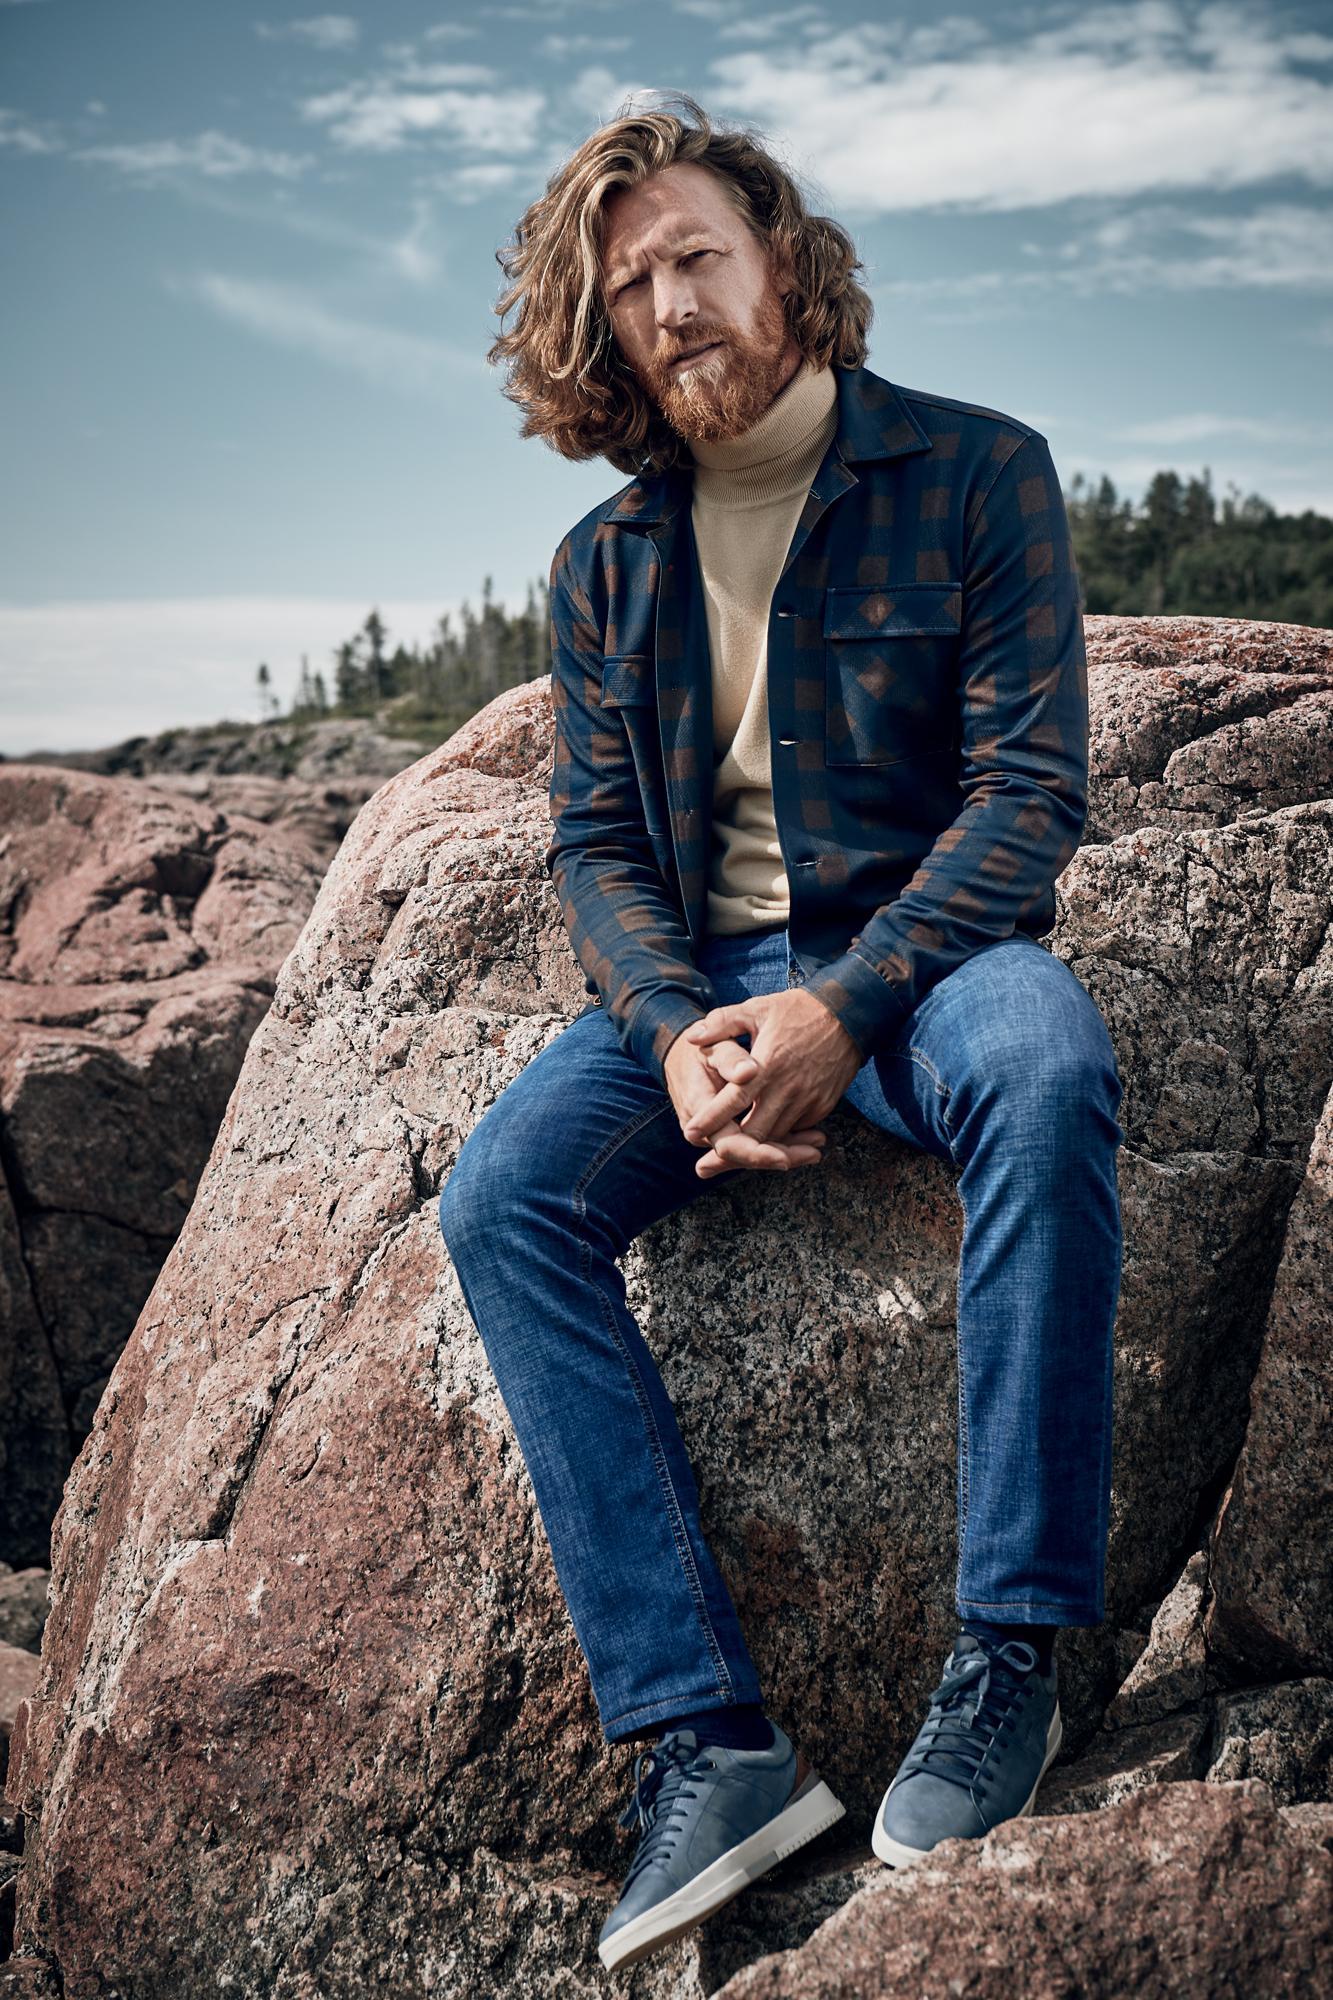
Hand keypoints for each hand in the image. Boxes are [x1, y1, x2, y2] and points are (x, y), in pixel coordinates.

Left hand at [677, 989, 864, 1176]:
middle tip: (705, 1165)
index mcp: (767, 1064)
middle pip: (755, 1132)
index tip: (691, 1133)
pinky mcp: (822, 1105)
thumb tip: (692, 1037)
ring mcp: (808, 1100)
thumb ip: (721, 1023)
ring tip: (728, 1160)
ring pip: (776, 1137)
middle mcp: (787, 1088)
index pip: (734, 1100)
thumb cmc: (797, 1010)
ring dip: (753, 1150)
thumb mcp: (756, 1008)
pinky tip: (761, 1144)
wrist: (849, 1015)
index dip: (711, 1119)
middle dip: (729, 1151)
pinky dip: (778, 1139)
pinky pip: (795, 1130)